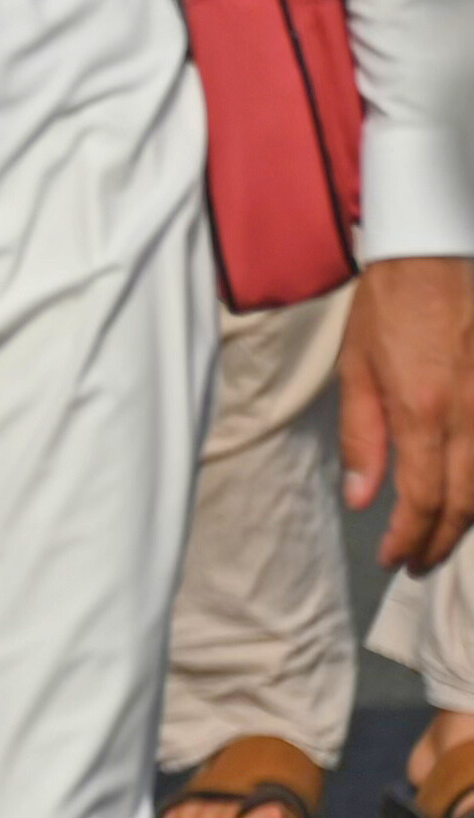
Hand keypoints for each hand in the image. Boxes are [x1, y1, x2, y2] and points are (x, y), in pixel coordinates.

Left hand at [347, 251, 473, 574]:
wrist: (434, 255)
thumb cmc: (389, 308)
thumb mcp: (356, 371)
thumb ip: (362, 438)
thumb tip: (361, 499)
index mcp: (424, 412)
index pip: (422, 500)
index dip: (410, 539)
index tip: (393, 559)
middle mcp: (471, 417)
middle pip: (464, 504)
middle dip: (440, 542)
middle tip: (418, 562)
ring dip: (466, 521)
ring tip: (441, 540)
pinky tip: (468, 499)